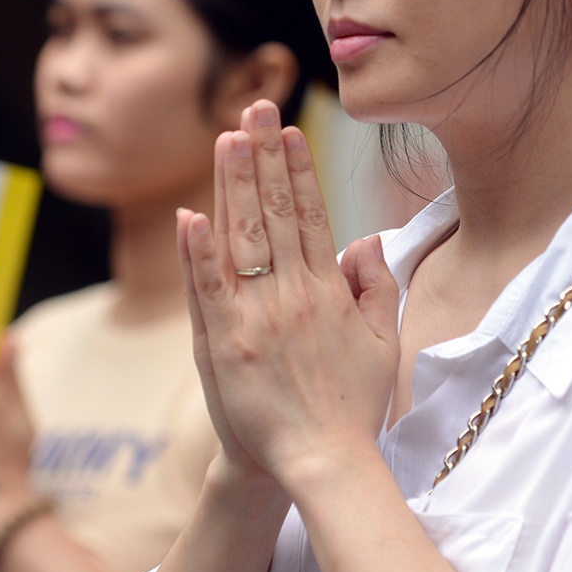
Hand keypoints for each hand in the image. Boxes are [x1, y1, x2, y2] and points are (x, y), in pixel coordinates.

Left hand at [179, 100, 400, 496]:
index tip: (286, 131)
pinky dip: (197, 252)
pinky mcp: (224, 345)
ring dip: (232, 184)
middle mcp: (293, 296)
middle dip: (262, 156)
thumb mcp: (381, 343)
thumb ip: (375, 288)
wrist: (322, 464)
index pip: (309, 215)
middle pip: (274, 212)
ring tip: (225, 137)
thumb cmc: (352, 407)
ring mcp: (257, 318)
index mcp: (328, 292)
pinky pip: (210, 289)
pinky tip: (189, 214)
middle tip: (252, 107)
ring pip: (242, 238)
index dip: (296, 170)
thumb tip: (365, 241)